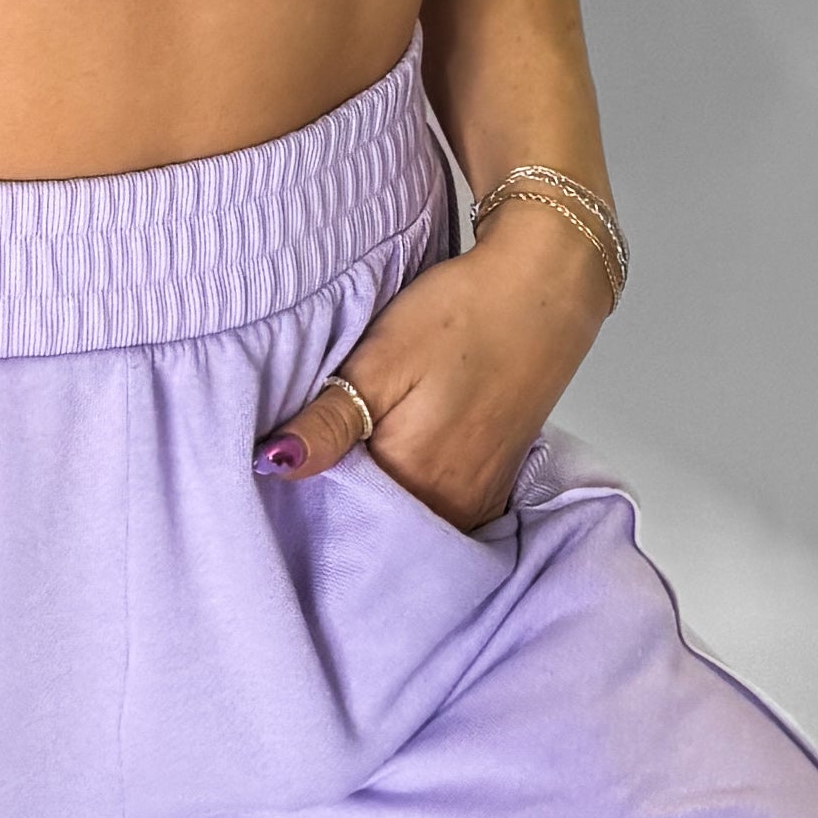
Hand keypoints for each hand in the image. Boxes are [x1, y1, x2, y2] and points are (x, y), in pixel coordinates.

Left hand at [255, 197, 615, 532]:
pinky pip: (436, 511)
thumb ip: (329, 422)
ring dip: (376, 496)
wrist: (543, 290)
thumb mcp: (380, 359)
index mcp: (412, 478)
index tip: (289, 458)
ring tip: (361, 447)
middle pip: (372, 526)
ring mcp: (474, 501)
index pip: (334, 515)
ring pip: (404, 519)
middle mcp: (448, 504)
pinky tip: (400, 453)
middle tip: (321, 446)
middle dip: (338, 498)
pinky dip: (411, 492)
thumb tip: (274, 464)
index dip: (304, 491)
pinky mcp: (490, 488)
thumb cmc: (463, 315)